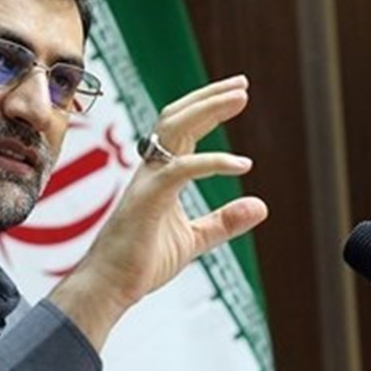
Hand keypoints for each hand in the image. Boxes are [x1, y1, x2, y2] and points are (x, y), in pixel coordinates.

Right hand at [49, 75, 267, 349]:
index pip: (182, 129)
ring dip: (208, 110)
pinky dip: (214, 162)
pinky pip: (182, 169)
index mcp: (159, 175)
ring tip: (239, 97)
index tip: (236, 95)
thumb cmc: (142, 262)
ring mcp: (147, 181)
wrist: (109, 286)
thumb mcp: (194, 239)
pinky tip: (242, 164)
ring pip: (174, 129)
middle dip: (210, 97)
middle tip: (242, 84)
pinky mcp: (148, 199)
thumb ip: (224, 221)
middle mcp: (151, 170)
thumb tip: (261, 205)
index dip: (207, 108)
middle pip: (177, 117)